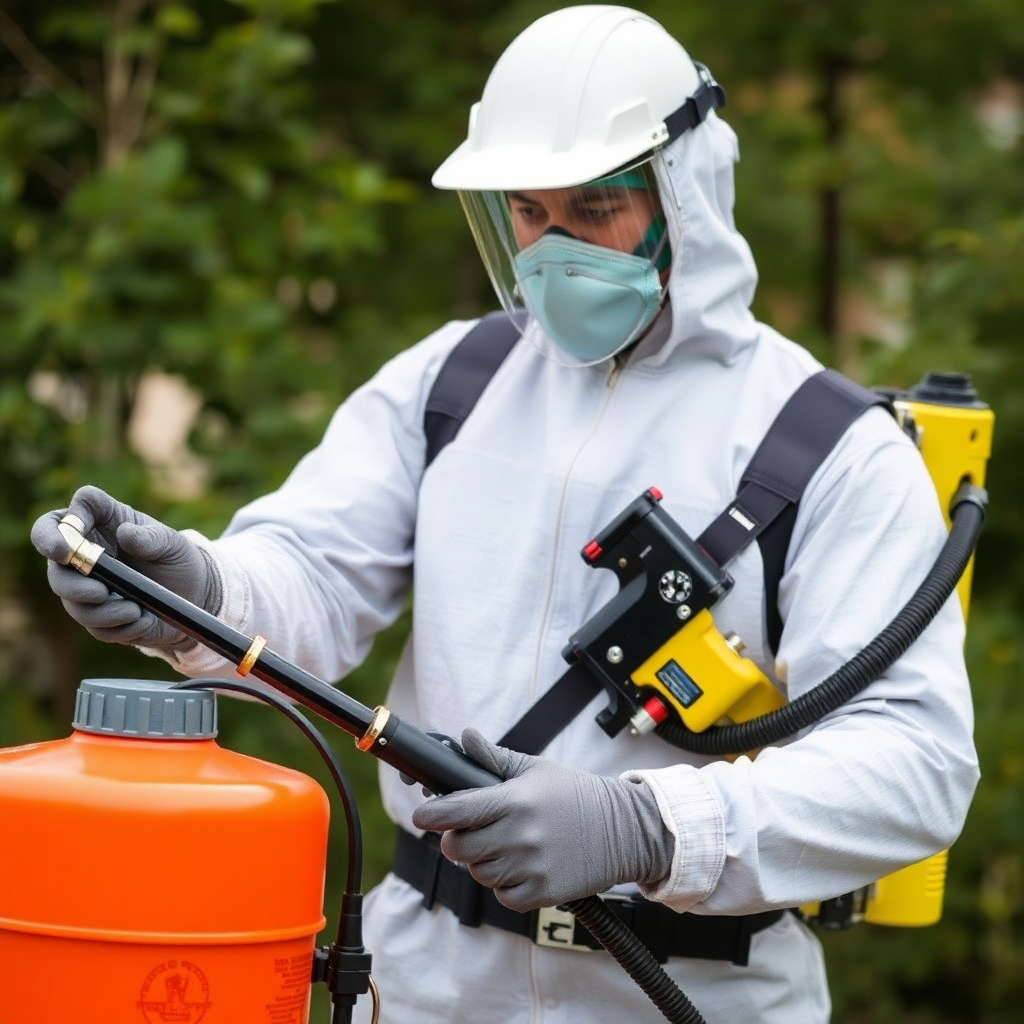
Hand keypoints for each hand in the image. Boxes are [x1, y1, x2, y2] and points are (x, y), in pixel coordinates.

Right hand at [31, 485, 221, 650]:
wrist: (194, 594)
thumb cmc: (178, 559)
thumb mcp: (172, 543)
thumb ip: (151, 537)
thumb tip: (124, 534)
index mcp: (98, 526)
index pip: (59, 521)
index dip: (53, 530)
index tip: (69, 541)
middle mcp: (84, 556)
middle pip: (56, 569)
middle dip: (71, 584)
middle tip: (100, 592)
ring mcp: (88, 588)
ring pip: (72, 603)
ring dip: (102, 611)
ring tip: (135, 609)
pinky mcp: (99, 617)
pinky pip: (96, 627)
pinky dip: (120, 627)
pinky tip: (143, 620)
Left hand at [411, 728, 673, 911]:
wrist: (622, 829)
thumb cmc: (574, 794)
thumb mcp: (536, 769)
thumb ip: (495, 759)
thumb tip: (465, 737)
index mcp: (515, 801)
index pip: (458, 810)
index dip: (432, 815)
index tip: (421, 816)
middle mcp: (520, 836)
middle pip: (459, 848)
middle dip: (456, 840)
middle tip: (468, 831)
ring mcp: (531, 867)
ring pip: (479, 874)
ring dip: (481, 862)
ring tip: (503, 845)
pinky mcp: (543, 894)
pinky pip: (502, 896)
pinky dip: (504, 884)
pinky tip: (519, 865)